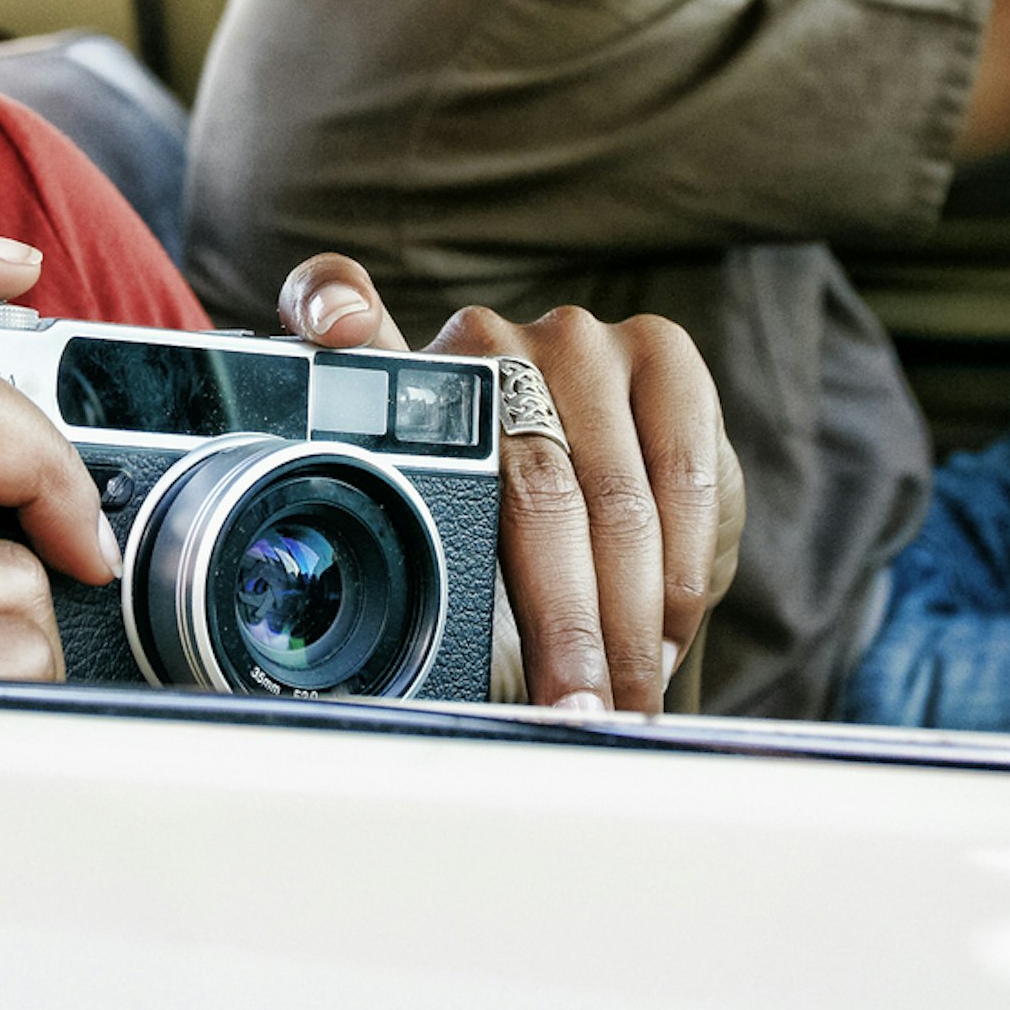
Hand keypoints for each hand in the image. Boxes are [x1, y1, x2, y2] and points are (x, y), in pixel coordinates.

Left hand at [277, 255, 737, 715]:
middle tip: (573, 710)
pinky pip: (682, 472)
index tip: (329, 329)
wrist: (623, 530)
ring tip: (627, 697)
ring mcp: (573, 337)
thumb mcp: (445, 569)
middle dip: (561, 623)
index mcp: (394, 385)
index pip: (330, 299)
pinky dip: (678, 569)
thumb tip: (377, 684)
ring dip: (627, 618)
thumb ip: (408, 578)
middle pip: (524, 484)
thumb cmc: (513, 557)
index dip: (327, 304)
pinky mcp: (660, 350)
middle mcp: (478, 341)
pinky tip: (669, 630)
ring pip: (608, 494)